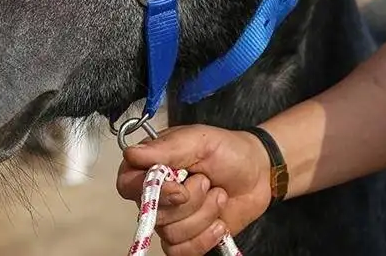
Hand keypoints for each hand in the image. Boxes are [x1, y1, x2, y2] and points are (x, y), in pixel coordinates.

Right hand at [116, 124, 271, 255]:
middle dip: (190, 202)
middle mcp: (157, 194)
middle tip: (208, 181)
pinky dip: (205, 238)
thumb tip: (131, 153)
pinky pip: (182, 251)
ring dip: (203, 216)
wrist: (258, 173)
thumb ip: (166, 148)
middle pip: (153, 213)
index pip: (128, 184)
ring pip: (171, 234)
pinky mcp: (187, 238)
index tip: (179, 188)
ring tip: (218, 196)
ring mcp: (171, 219)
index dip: (149, 192)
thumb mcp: (199, 140)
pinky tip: (219, 222)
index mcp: (152, 165)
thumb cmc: (227, 151)